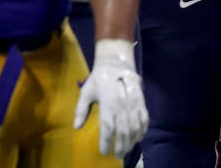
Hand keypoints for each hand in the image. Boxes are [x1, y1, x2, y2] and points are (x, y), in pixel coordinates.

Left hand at [74, 38, 147, 156]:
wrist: (117, 65)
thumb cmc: (99, 79)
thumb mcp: (86, 92)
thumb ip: (81, 110)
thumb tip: (76, 127)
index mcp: (108, 105)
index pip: (107, 128)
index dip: (106, 142)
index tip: (104, 152)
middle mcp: (122, 108)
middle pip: (123, 132)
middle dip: (121, 146)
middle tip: (117, 155)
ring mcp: (134, 106)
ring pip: (135, 129)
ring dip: (131, 142)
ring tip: (126, 150)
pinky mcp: (142, 104)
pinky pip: (144, 121)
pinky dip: (142, 132)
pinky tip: (137, 139)